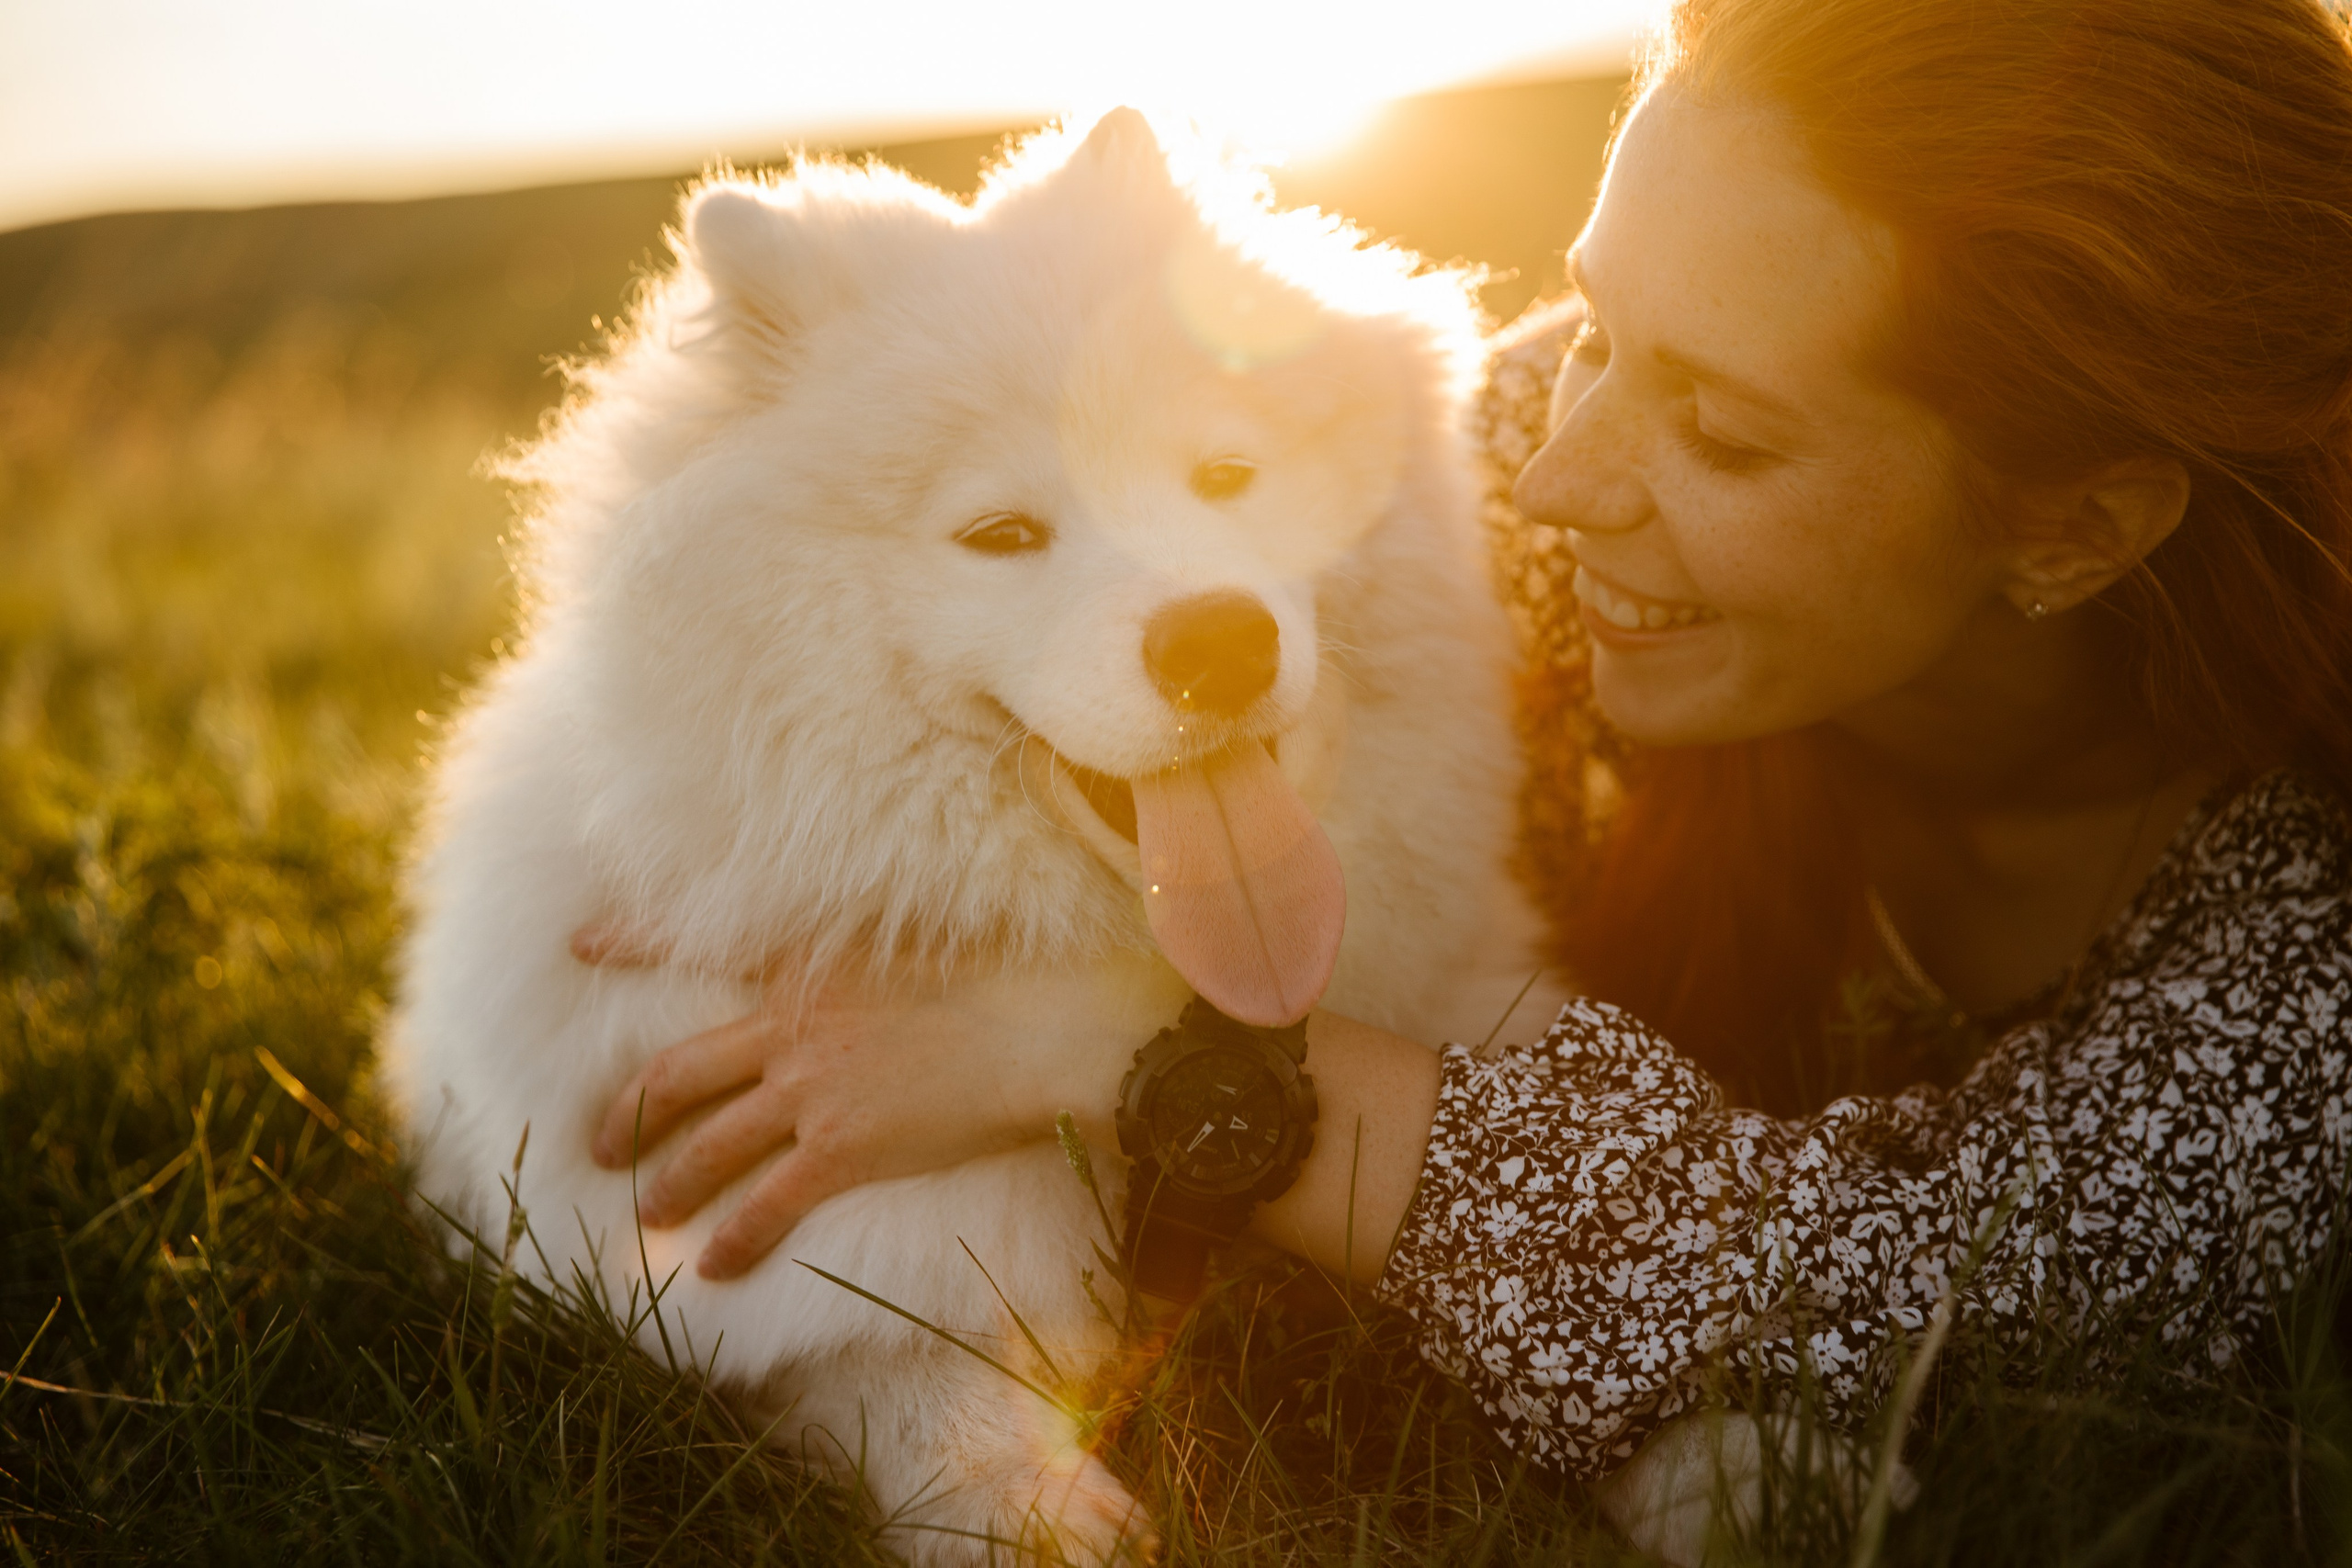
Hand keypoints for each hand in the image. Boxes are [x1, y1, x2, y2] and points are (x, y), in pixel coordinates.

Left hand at [579, 929, 1182, 1278]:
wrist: (1039, 1033)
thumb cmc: (996, 987)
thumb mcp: (909, 951)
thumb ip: (854, 967)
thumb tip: (836, 981)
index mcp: (804, 970)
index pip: (696, 945)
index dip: (632, 942)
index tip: (581, 945)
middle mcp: (790, 1029)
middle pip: (679, 1075)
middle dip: (630, 1115)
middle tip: (601, 1147)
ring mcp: (811, 1089)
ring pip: (708, 1145)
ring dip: (669, 1185)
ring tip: (649, 1213)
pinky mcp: (842, 1148)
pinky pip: (766, 1203)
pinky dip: (733, 1239)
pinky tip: (713, 1267)